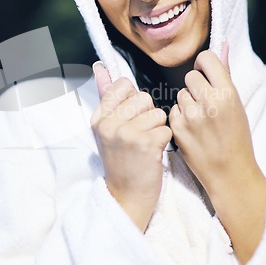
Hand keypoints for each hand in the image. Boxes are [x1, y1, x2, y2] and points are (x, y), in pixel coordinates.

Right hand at [91, 62, 171, 230]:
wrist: (125, 197)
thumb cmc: (121, 162)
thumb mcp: (106, 130)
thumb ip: (107, 98)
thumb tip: (100, 67)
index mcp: (99, 118)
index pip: (122, 85)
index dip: (134, 99)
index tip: (131, 117)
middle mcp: (109, 124)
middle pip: (144, 98)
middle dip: (148, 115)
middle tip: (139, 135)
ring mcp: (126, 134)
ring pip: (158, 113)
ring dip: (158, 129)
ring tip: (146, 145)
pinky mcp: (145, 145)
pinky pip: (166, 129)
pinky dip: (164, 142)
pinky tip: (153, 154)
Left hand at [169, 43, 257, 195]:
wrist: (229, 172)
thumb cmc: (236, 137)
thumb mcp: (236, 103)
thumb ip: (224, 73)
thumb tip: (221, 45)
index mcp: (227, 93)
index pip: (206, 59)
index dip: (204, 66)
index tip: (206, 75)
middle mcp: (209, 102)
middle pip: (189, 76)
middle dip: (195, 87)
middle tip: (205, 103)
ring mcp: (191, 116)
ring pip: (180, 94)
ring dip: (187, 103)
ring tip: (200, 120)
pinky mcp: (177, 129)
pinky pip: (172, 111)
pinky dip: (179, 118)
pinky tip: (192, 130)